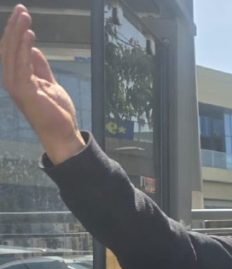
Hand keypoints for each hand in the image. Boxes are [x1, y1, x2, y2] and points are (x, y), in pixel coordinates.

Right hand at [1, 6, 85, 163]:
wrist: (62, 133)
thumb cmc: (55, 112)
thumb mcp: (49, 83)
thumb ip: (40, 67)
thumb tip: (34, 49)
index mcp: (17, 78)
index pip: (13, 50)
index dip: (15, 32)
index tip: (22, 15)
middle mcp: (12, 80)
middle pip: (9, 48)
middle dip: (14, 27)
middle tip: (22, 9)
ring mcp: (16, 86)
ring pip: (12, 53)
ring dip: (17, 33)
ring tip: (24, 16)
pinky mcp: (25, 91)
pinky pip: (22, 66)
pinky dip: (24, 49)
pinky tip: (29, 36)